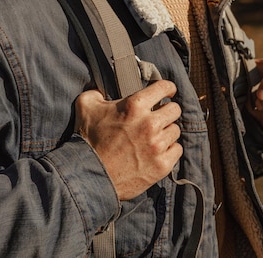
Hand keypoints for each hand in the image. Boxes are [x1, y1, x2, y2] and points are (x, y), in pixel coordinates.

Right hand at [74, 80, 181, 199]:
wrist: (90, 175)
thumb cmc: (88, 140)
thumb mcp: (85, 107)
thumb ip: (95, 93)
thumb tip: (101, 91)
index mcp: (134, 106)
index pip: (164, 87)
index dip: (168, 88)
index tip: (168, 91)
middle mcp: (150, 123)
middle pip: (175, 110)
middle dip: (167, 111)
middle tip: (159, 116)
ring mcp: (157, 145)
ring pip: (175, 130)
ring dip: (167, 132)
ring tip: (155, 136)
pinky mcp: (162, 165)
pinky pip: (177, 150)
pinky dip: (169, 150)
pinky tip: (158, 151)